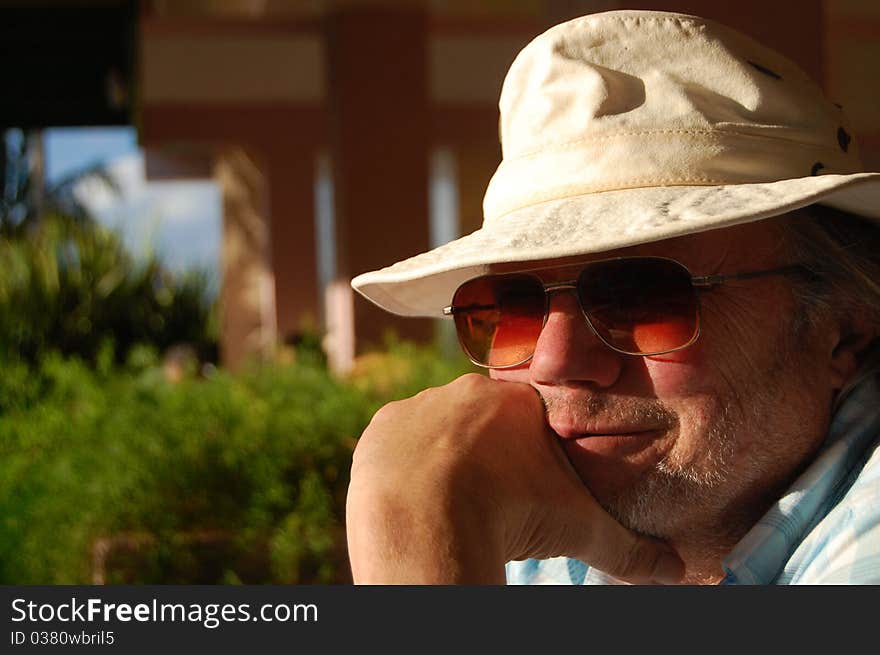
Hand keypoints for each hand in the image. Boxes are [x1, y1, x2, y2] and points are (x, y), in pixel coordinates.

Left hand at [346, 373, 683, 583]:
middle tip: (490, 496)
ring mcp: (418, 407)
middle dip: (488, 454)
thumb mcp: (577, 528)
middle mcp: (465, 391)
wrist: (429, 518)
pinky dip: (405, 467)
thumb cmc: (511, 514)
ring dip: (443, 459)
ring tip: (451, 501)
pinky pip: (395, 442)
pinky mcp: (379, 429)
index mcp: (517, 402)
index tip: (526, 483)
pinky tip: (415, 495)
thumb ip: (629, 547)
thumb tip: (683, 571)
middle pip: (482, 419)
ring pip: (436, 429)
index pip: (532, 417)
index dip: (531, 453)